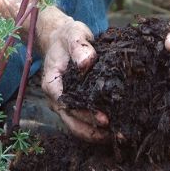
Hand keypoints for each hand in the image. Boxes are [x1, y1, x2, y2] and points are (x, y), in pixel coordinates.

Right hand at [38, 12, 109, 141]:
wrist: (61, 38)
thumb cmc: (67, 36)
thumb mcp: (73, 34)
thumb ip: (79, 46)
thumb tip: (86, 63)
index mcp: (51, 82)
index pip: (65, 103)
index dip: (83, 114)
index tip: (104, 119)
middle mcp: (55, 96)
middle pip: (70, 121)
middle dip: (92, 131)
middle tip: (116, 134)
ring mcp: (62, 102)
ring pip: (75, 125)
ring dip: (94, 134)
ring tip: (118, 136)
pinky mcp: (72, 103)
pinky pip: (80, 120)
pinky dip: (95, 128)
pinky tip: (113, 129)